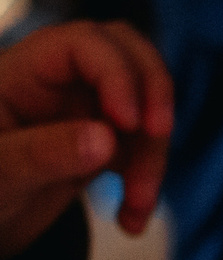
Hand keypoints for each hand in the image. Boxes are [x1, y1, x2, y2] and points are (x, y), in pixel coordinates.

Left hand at [0, 21, 172, 254]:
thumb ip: (42, 153)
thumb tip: (107, 141)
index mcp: (25, 70)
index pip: (84, 43)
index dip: (116, 73)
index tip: (129, 121)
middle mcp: (62, 79)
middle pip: (128, 57)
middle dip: (152, 95)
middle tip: (159, 133)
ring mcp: (87, 106)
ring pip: (145, 106)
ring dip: (153, 153)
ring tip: (138, 204)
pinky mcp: (105, 136)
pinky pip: (144, 143)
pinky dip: (147, 176)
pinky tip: (132, 216)